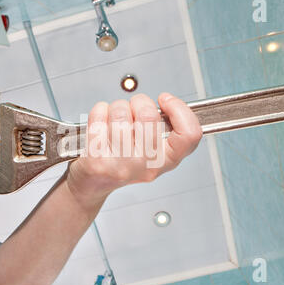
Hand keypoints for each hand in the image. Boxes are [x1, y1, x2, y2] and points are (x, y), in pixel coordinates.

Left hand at [65, 92, 202, 207]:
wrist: (93, 184)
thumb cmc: (123, 161)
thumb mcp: (154, 150)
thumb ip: (166, 130)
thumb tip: (167, 102)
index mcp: (166, 161)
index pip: (189, 134)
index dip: (179, 109)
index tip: (166, 100)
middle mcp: (145, 165)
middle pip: (149, 114)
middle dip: (139, 102)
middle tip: (134, 110)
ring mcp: (121, 164)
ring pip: (121, 111)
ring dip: (117, 107)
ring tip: (115, 120)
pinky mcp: (97, 159)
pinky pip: (99, 115)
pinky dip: (99, 111)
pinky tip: (101, 123)